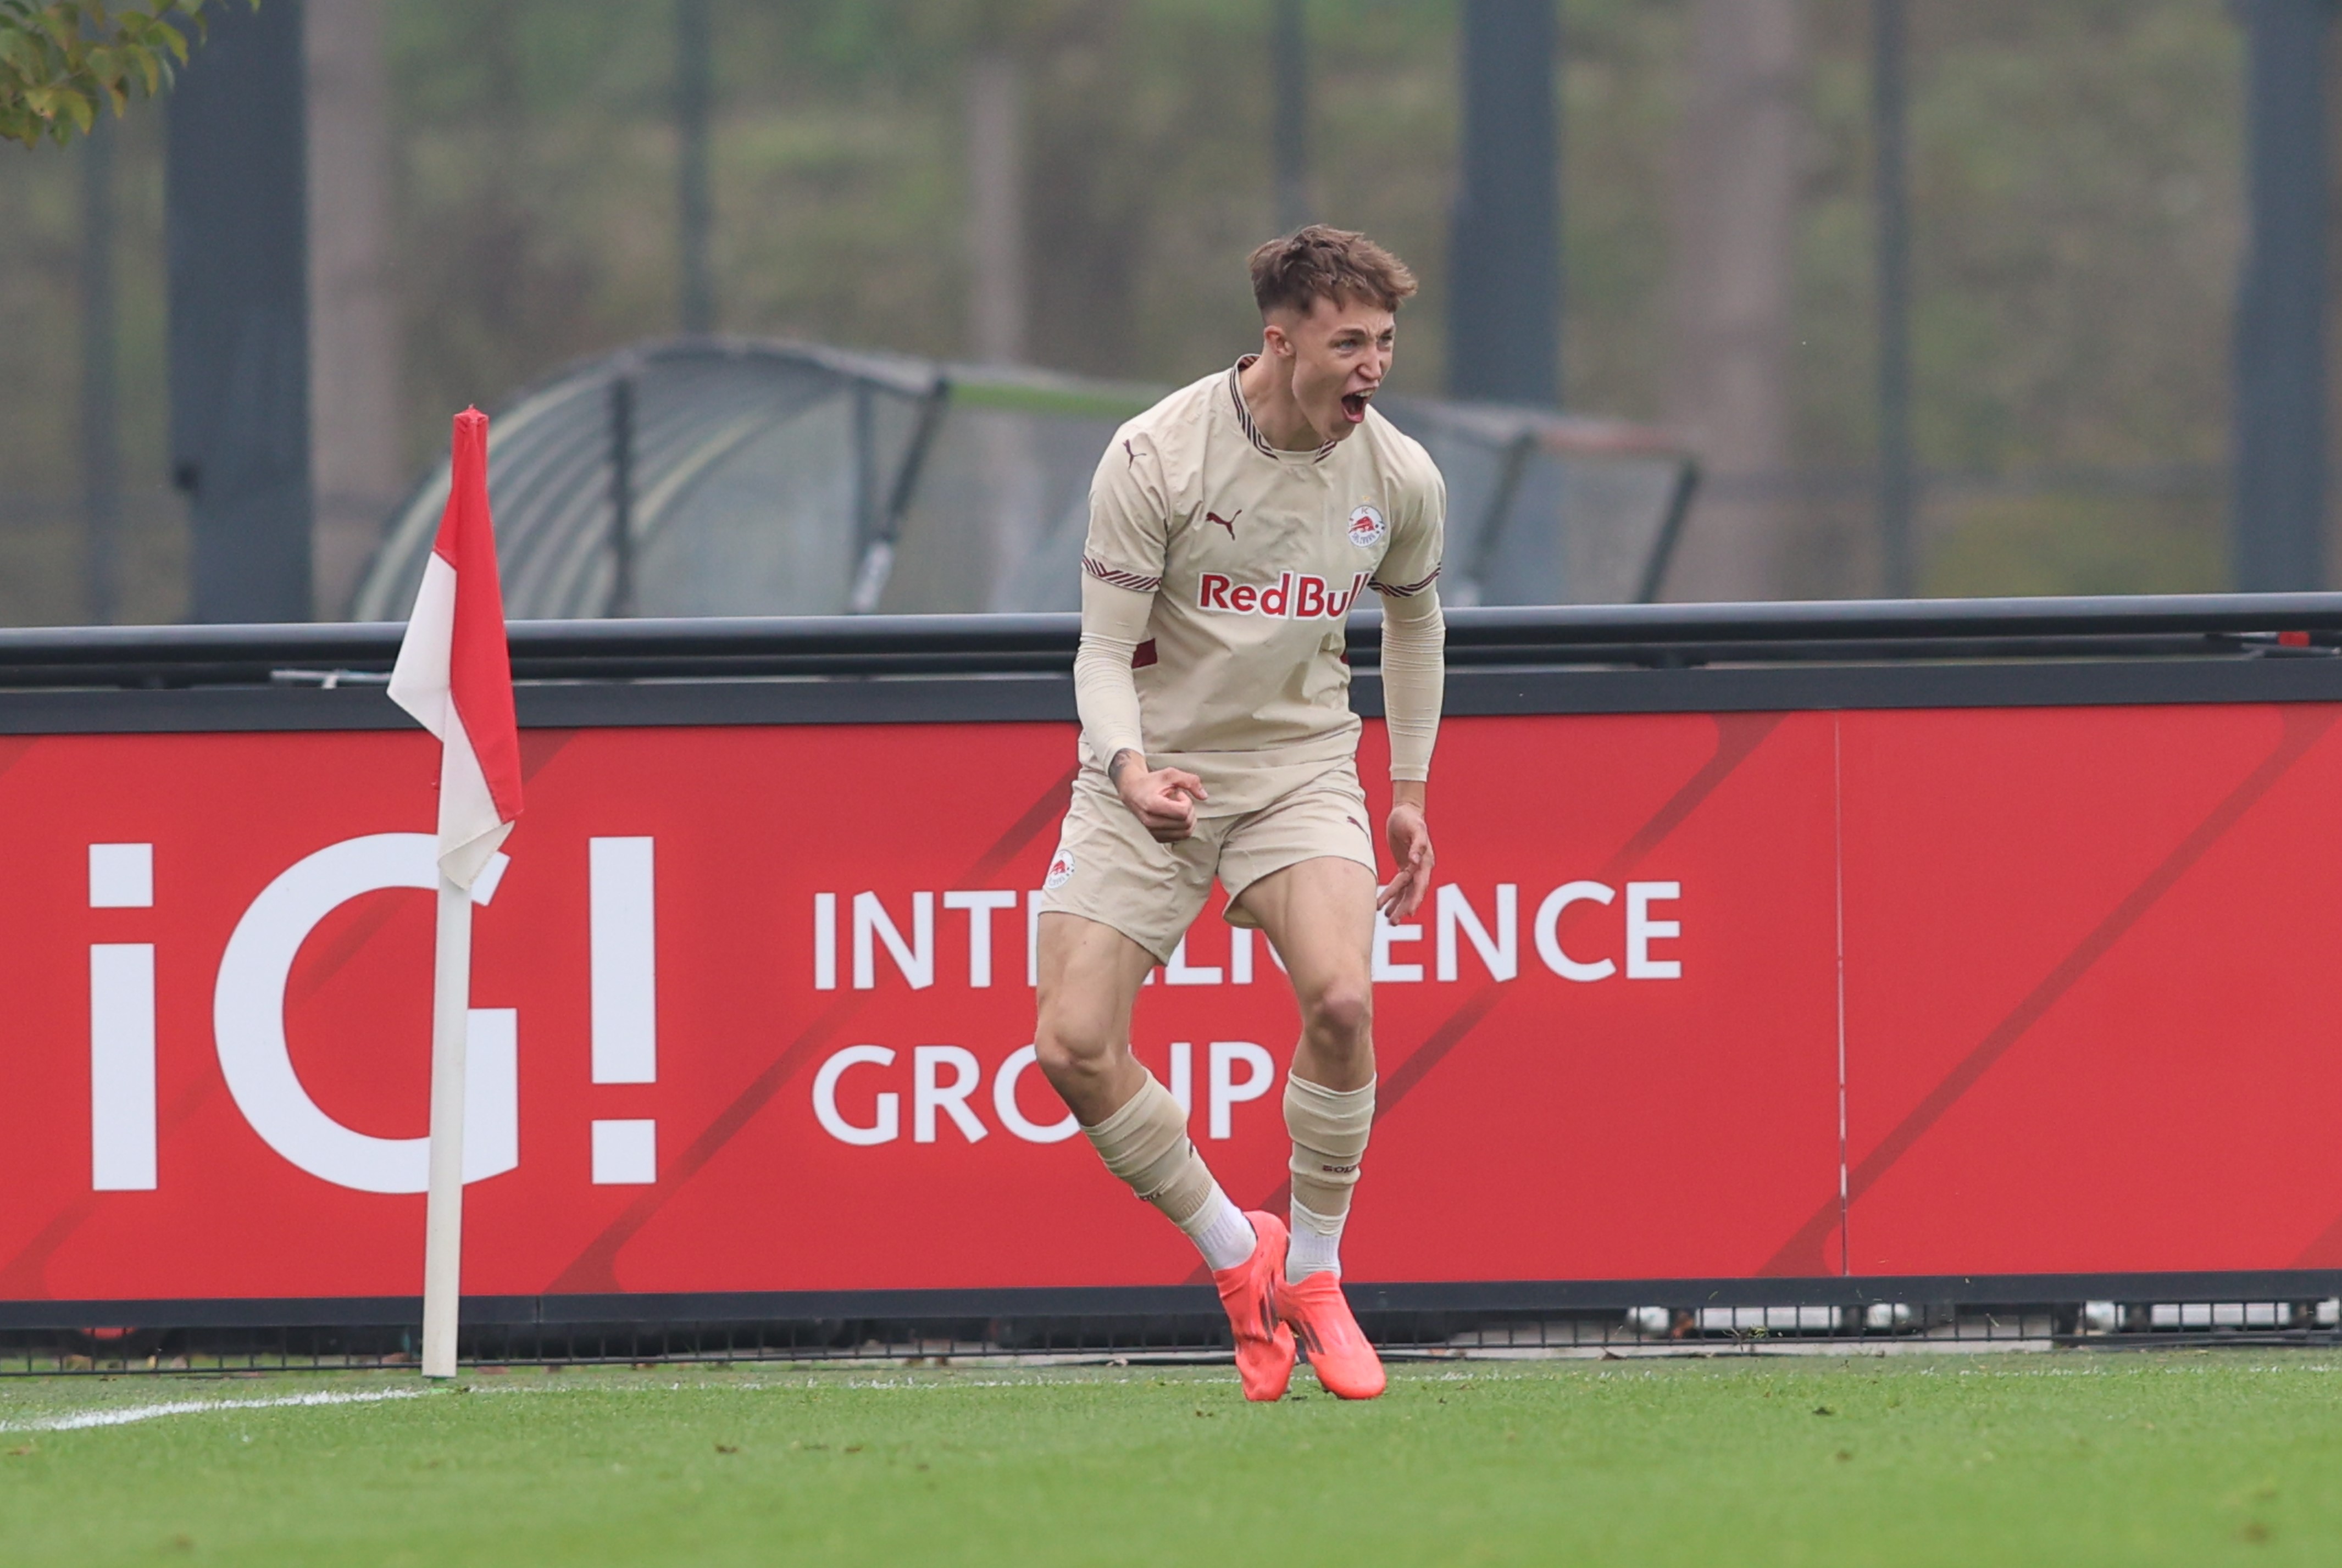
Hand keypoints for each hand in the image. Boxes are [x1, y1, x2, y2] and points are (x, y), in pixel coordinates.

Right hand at [1112, 751, 1206, 841]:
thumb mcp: (1170, 774)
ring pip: (1185, 832)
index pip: (1183, 812)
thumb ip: (1190, 780)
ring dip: (1187, 819)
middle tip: (1179, 800)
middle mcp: (1150, 822)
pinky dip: (1183, 827)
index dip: (1186, 801)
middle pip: (1186, 823)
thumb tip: (1204, 796)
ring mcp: (1153, 832)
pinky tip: (1175, 817)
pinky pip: (1180, 837)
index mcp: (1152, 805)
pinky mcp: (1156, 838)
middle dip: (1188, 810)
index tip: (1178, 794)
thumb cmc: (1151, 782)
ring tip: (1177, 808)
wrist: (1132, 792)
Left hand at [1378, 799, 1433, 919]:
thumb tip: (1415, 861)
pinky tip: (1384, 908)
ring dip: (1398, 906)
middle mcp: (1421, 868)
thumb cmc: (1410, 819)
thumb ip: (1417, 844)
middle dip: (1404, 907)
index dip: (1415, 898)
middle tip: (1394, 922)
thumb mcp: (1415, 828)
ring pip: (1406, 892)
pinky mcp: (1405, 867)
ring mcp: (1413, 869)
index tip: (1409, 912)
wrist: (1406, 811)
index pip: (1420, 884)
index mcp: (1426, 861)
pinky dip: (1393, 896)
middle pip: (1413, 892)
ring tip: (1388, 920)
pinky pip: (1399, 886)